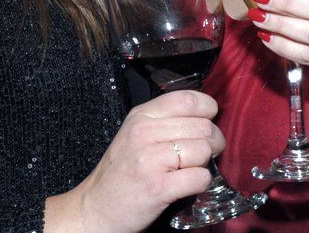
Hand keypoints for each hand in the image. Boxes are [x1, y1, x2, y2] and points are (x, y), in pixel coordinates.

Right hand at [55, 90, 224, 232]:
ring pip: (204, 150)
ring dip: (205, 164)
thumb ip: (165, 121)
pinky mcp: (158, 187)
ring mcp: (150, 159)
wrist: (95, 209)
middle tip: (203, 154)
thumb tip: (205, 117)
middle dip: (213, 142)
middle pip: (203, 126)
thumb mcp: (135, 134)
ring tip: (189, 170)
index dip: (208, 111)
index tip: (208, 122)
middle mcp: (144, 132)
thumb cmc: (120, 173)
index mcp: (141, 116)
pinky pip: (200, 178)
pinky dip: (201, 183)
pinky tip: (187, 185)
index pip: (189, 99)